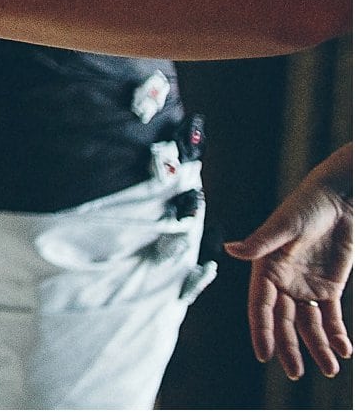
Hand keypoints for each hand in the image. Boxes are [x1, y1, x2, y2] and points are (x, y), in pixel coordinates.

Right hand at [224, 144, 353, 379]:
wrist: (341, 199)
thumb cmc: (307, 206)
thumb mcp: (285, 224)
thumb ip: (260, 241)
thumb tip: (230, 249)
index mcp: (266, 268)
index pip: (261, 306)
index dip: (262, 330)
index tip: (265, 355)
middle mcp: (283, 281)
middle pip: (284, 322)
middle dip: (290, 348)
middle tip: (294, 374)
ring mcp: (306, 285)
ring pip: (308, 324)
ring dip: (317, 347)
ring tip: (330, 370)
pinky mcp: (329, 286)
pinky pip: (330, 317)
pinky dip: (336, 334)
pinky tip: (344, 350)